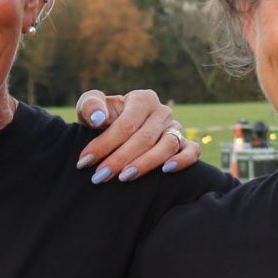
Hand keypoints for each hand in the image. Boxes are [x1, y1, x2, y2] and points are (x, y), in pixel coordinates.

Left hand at [74, 90, 199, 182]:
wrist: (116, 132)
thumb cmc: (102, 119)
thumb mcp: (90, 109)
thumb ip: (90, 106)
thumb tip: (99, 118)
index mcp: (142, 99)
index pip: (126, 124)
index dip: (105, 143)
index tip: (85, 161)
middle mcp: (162, 112)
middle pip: (144, 138)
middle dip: (119, 159)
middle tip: (99, 176)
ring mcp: (176, 128)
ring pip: (167, 146)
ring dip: (146, 164)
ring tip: (124, 178)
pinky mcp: (185, 143)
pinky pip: (192, 151)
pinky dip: (182, 160)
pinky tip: (166, 171)